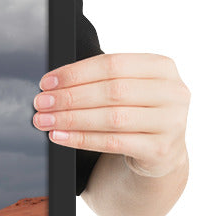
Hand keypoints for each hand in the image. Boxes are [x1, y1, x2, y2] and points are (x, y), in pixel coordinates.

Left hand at [32, 53, 189, 178]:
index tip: (47, 82)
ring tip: (45, 120)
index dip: (76, 73)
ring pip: (112, 118)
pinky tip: (59, 137)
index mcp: (162, 67)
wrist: (161, 151)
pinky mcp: (161, 149)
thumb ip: (100, 79)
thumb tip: (52, 84)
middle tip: (41, 103)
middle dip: (69, 97)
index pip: (112, 64)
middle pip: (112, 91)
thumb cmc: (136, 112)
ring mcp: (171, 122)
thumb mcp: (128, 88)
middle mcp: (173, 92)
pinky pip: (113, 143)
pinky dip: (81, 139)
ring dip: (71, 119)